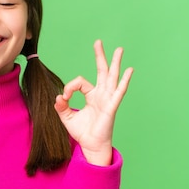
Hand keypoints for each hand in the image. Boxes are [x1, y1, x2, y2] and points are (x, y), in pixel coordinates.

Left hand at [54, 40, 132, 165]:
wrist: (91, 146)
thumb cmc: (83, 132)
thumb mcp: (67, 118)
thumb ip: (61, 107)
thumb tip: (57, 97)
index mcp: (92, 96)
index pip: (80, 82)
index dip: (70, 87)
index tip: (64, 97)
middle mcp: (101, 95)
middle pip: (101, 71)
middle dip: (100, 57)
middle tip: (98, 42)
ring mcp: (108, 99)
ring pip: (112, 77)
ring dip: (115, 63)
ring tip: (119, 49)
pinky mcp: (112, 106)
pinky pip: (119, 92)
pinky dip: (124, 81)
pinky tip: (130, 70)